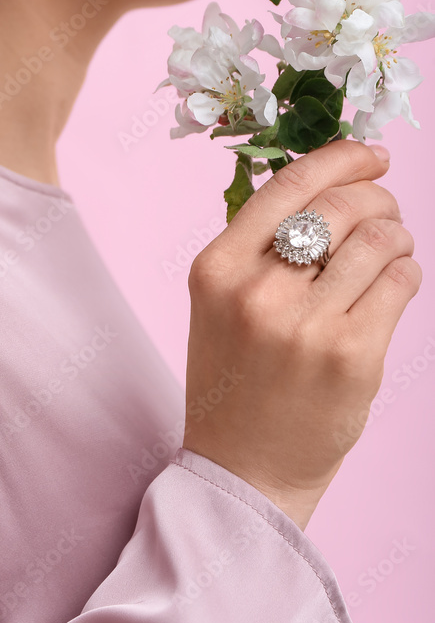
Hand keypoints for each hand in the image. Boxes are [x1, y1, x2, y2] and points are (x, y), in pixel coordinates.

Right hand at [182, 140, 421, 530]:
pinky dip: (406, 271)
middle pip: (340, 205)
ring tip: (392, 251)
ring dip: (397, 236)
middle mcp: (256, 290)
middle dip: (378, 197)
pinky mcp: (352, 355)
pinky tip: (394, 283)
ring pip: (378, 238)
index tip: (372, 154)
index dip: (342, 157)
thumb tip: (328, 184)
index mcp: (216, 268)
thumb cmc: (234, 381)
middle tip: (387, 211)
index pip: (288, 183)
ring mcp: (305, 324)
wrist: (242, 468)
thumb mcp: (219, 303)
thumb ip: (258, 245)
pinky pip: (400, 281)